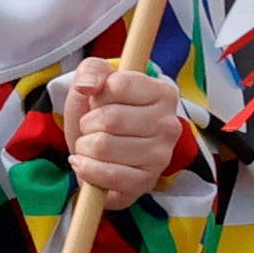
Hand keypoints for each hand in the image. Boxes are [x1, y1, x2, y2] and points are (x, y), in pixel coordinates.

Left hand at [50, 60, 183, 209]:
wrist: (101, 153)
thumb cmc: (101, 113)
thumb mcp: (94, 83)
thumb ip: (91, 71)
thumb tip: (88, 85)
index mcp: (163, 93)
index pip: (119, 84)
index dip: (98, 94)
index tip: (99, 102)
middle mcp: (169, 124)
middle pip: (110, 118)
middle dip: (87, 124)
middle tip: (90, 129)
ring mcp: (161, 156)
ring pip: (104, 147)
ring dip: (84, 147)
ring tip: (89, 146)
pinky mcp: (146, 181)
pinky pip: (107, 175)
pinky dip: (86, 169)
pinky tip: (85, 164)